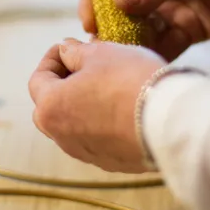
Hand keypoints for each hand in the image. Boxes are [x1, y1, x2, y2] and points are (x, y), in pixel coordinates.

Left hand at [28, 39, 164, 172]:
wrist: (170, 121)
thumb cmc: (130, 81)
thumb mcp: (101, 53)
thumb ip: (75, 51)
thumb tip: (65, 50)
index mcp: (51, 108)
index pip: (38, 79)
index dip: (52, 58)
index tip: (68, 46)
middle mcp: (62, 136)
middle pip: (52, 106)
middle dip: (64, 83)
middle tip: (86, 66)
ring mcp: (86, 153)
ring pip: (75, 124)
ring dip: (84, 104)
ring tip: (109, 84)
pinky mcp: (111, 163)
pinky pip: (98, 139)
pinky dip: (104, 122)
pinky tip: (125, 107)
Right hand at [79, 0, 209, 59]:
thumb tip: (119, 4)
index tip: (89, 22)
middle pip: (122, 9)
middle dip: (111, 29)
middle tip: (104, 51)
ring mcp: (172, 7)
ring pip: (142, 30)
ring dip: (132, 44)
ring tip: (126, 61)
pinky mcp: (190, 29)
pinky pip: (165, 43)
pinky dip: (155, 54)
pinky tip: (148, 65)